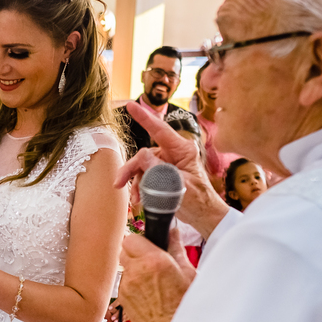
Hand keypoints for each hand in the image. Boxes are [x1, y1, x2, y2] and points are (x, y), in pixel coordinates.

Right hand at [116, 103, 229, 239]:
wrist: (203, 216)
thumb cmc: (197, 201)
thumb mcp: (177, 186)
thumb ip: (159, 171)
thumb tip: (142, 157)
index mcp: (182, 150)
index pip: (160, 130)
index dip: (144, 117)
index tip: (131, 105)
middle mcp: (173, 153)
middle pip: (144, 155)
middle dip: (130, 169)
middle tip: (119, 182)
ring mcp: (167, 164)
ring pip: (142, 167)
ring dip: (135, 182)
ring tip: (135, 199)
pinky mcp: (162, 174)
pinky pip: (144, 176)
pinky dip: (139, 187)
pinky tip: (139, 199)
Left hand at [116, 225, 194, 321]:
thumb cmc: (183, 305)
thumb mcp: (188, 273)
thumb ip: (176, 249)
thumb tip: (173, 233)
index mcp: (155, 261)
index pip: (132, 238)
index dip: (140, 240)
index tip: (147, 244)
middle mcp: (137, 270)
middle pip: (124, 249)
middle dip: (135, 252)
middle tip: (148, 259)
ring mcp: (127, 284)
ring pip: (123, 266)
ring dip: (133, 267)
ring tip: (149, 278)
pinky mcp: (122, 296)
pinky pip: (123, 281)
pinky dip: (131, 282)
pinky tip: (145, 291)